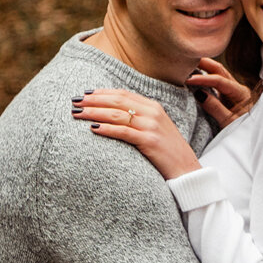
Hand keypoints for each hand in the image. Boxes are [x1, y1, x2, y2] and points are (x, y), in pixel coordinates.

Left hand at [72, 89, 203, 180]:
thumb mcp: (156, 129)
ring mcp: (152, 126)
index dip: (102, 92)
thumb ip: (139, 118)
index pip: (123, 93)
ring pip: (117, 114)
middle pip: (117, 101)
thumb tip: (114, 114)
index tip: (85, 93)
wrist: (187, 170)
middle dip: (93, 100)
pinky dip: (107, 128)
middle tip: (74, 101)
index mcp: (153, 106)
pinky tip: (93, 129)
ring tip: (77, 114)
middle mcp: (153, 112)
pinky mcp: (150, 141)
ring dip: (94, 112)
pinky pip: (123, 132)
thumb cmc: (167, 152)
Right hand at [186, 58, 252, 127]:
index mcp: (241, 93)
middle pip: (219, 70)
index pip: (220, 80)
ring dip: (203, 68)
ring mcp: (231, 91)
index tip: (189, 79)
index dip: (203, 78)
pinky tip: (193, 77)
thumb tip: (199, 94)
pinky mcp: (225, 97)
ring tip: (187, 66)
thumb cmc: (243, 132)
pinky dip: (204, 77)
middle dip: (203, 63)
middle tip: (187, 59)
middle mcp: (237, 88)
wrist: (251, 140)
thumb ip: (215, 108)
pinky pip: (214, 83)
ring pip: (216, 74)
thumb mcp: (229, 123)